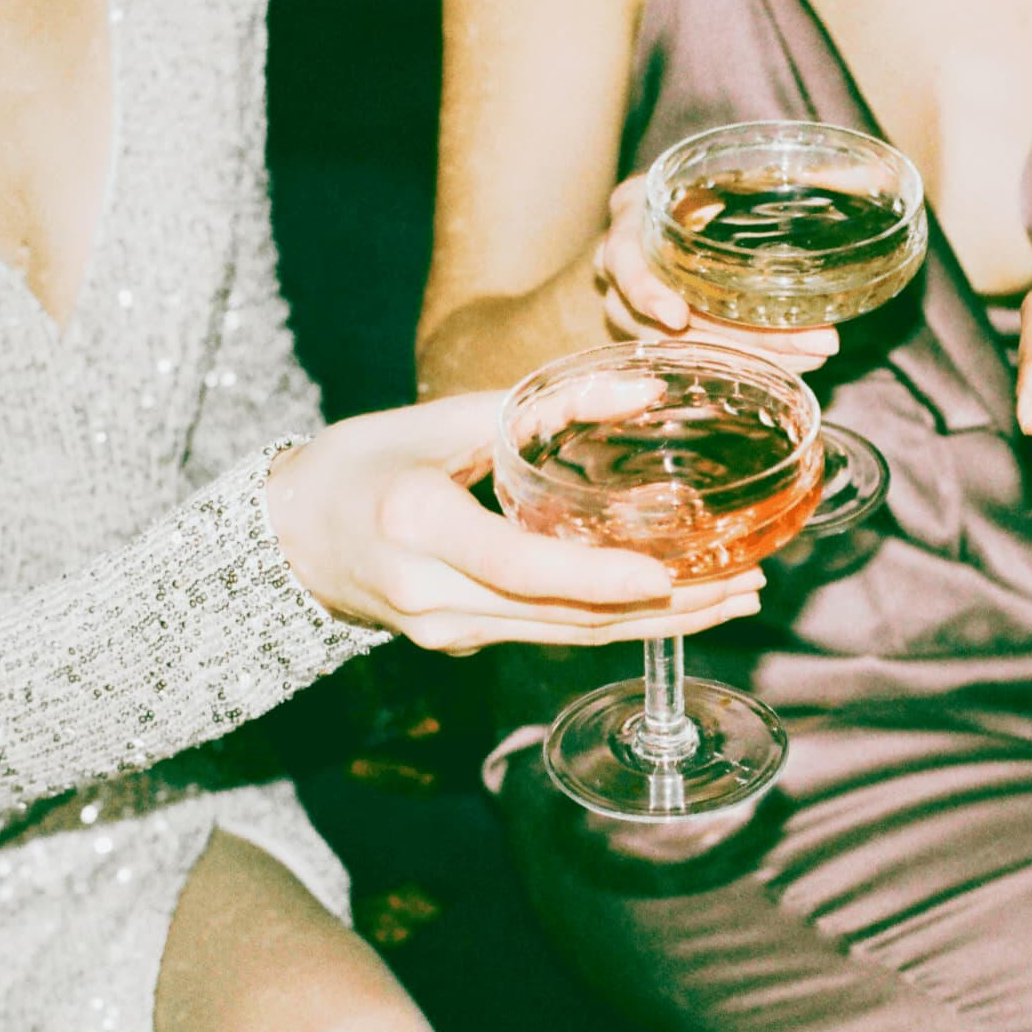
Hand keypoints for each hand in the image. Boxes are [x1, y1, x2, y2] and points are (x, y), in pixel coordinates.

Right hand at [266, 391, 764, 653]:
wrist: (285, 539)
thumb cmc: (357, 463)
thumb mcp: (438, 418)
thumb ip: (539, 405)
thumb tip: (642, 387)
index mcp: (417, 525)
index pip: (518, 566)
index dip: (595, 579)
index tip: (666, 578)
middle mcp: (432, 595)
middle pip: (561, 618)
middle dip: (664, 610)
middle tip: (746, 585)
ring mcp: (445, 632)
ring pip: (564, 637)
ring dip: (654, 626)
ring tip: (732, 599)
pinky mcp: (459, 644)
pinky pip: (547, 636)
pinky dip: (612, 622)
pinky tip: (672, 606)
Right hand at [595, 174, 839, 373]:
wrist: (684, 211)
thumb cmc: (706, 186)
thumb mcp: (735, 170)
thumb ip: (799, 175)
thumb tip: (871, 172)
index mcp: (633, 219)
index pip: (623, 259)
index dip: (646, 291)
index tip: (678, 316)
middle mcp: (625, 271)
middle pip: (665, 320)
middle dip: (739, 338)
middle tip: (812, 343)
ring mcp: (637, 311)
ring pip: (683, 349)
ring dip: (750, 357)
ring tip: (813, 355)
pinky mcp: (662, 337)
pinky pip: (696, 360)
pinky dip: (745, 363)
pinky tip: (793, 366)